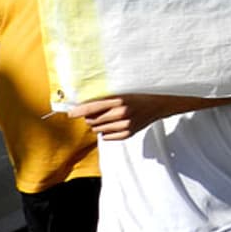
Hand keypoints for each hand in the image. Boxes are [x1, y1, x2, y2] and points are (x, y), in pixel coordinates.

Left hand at [69, 94, 184, 139]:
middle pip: (93, 120)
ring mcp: (125, 125)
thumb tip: (86, 109)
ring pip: (99, 129)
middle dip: (89, 118)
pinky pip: (107, 137)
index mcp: (119, 100)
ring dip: (98, 125)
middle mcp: (121, 113)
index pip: (92, 107)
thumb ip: (107, 100)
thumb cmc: (139, 96)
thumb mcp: (124, 94)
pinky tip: (113, 126)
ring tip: (107, 119)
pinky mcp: (128, 133)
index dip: (78, 111)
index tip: (70, 113)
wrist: (160, 105)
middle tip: (95, 114)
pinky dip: (106, 133)